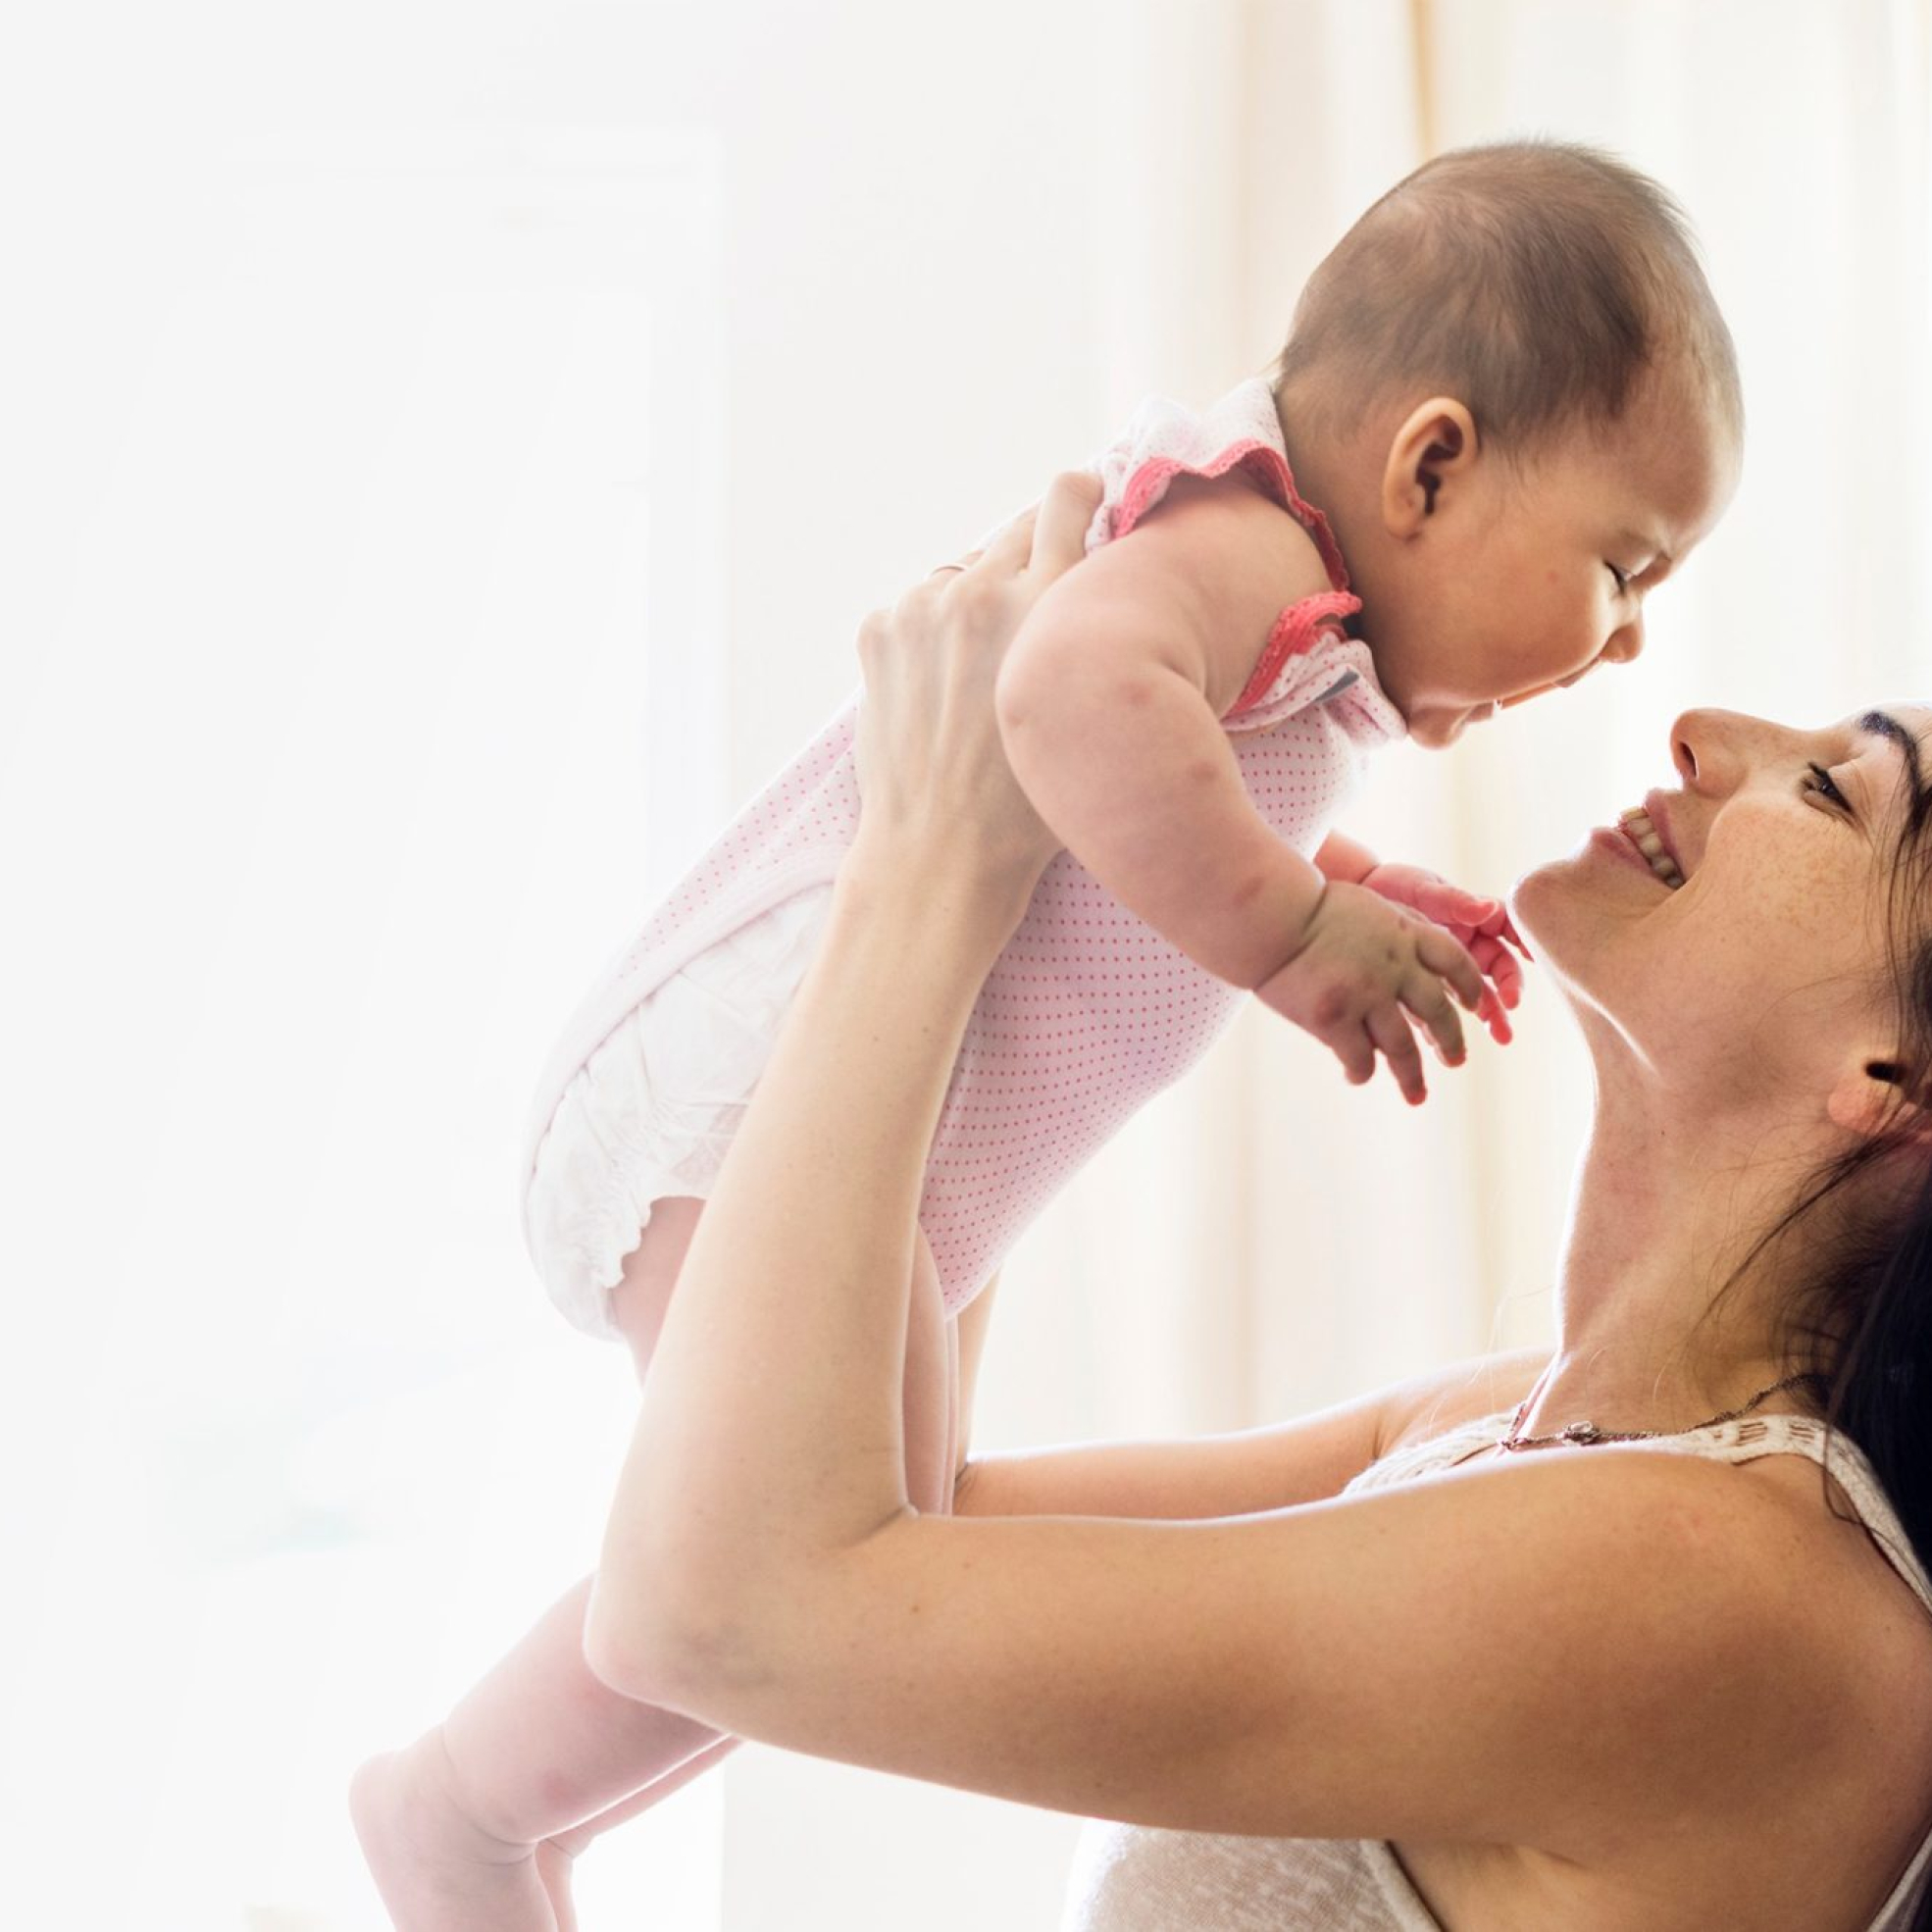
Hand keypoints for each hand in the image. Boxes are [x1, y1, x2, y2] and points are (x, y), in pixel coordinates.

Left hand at [849, 471, 1100, 900]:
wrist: (943, 849)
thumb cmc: (1032, 799)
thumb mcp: (1086, 700)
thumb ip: (1084, 627)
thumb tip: (1080, 571)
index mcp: (1052, 604)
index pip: (1066, 499)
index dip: (1078, 496)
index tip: (1082, 499)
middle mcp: (986, 590)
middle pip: (1013, 535)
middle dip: (1027, 566)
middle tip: (1031, 618)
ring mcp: (924, 607)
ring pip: (961, 574)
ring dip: (974, 601)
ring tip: (981, 671)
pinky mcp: (880, 628)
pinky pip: (916, 607)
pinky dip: (929, 633)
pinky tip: (942, 685)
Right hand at [1252, 881, 1489, 1104]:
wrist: (1269, 915)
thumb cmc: (1309, 906)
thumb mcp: (1369, 905)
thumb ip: (1398, 930)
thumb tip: (1419, 962)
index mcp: (1405, 932)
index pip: (1456, 962)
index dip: (1471, 987)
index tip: (1476, 1007)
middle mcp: (1394, 966)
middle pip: (1438, 1012)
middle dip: (1452, 1042)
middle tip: (1455, 1061)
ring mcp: (1365, 994)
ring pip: (1403, 1047)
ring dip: (1412, 1076)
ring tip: (1417, 1094)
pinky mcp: (1334, 1018)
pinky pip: (1359, 1059)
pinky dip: (1362, 1073)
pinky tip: (1357, 1077)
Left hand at [1359, 863, 1529, 1044]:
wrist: (1352, 902)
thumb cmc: (1393, 885)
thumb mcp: (1423, 890)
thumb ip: (1455, 902)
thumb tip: (1487, 908)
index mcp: (1474, 917)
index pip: (1510, 929)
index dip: (1525, 941)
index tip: (1533, 957)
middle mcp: (1469, 944)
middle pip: (1500, 969)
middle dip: (1509, 988)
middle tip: (1510, 1004)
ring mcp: (1449, 969)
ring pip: (1477, 995)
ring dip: (1492, 1016)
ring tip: (1502, 1037)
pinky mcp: (1428, 988)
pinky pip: (1442, 1009)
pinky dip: (1448, 1025)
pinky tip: (1452, 1041)